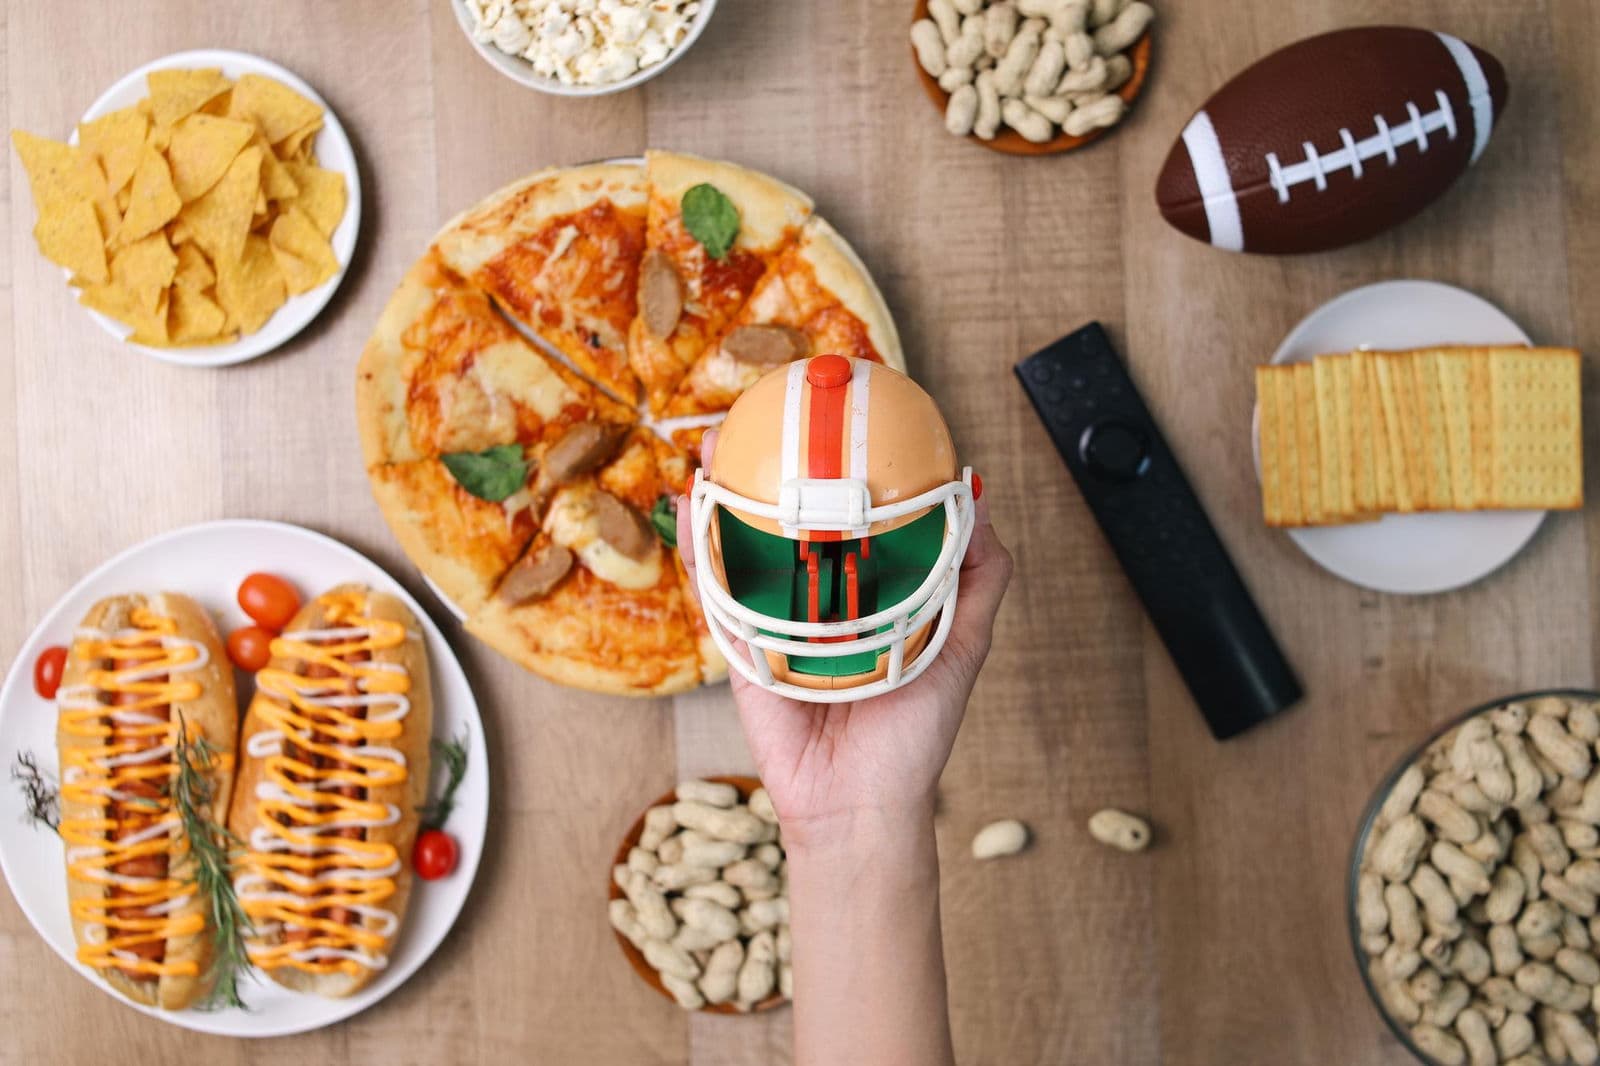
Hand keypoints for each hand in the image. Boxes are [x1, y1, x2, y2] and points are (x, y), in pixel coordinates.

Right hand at [676, 430, 1012, 847]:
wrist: (860, 806)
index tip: (846, 413)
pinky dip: (699, 545)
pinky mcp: (741, 647)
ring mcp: (775, 619)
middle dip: (774, 463)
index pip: (856, 515)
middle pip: (791, 517)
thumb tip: (979, 497)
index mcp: (870, 591)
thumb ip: (977, 580)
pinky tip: (690, 505)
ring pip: (745, 543)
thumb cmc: (915, 736)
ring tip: (718, 443)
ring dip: (726, 492)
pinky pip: (716, 590)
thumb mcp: (962, 646)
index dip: (846, 464)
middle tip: (771, 411)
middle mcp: (819, 597)